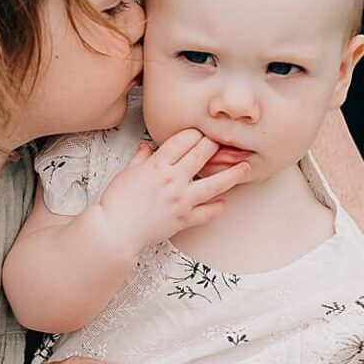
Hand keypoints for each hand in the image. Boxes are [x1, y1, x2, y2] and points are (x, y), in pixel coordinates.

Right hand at [101, 130, 251, 252]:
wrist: (116, 231)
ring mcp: (181, 200)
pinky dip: (216, 208)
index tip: (201, 132)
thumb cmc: (117, 203)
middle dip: (216, 145)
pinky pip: (206, 213)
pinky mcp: (184, 219)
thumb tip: (146, 148)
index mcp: (158, 164)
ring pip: (214, 183)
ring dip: (232, 175)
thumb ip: (141, 159)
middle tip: (227, 141)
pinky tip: (224, 203)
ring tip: (246, 168)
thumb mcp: (126, 174)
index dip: (195, 133)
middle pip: (202, 154)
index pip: (184, 140)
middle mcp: (174, 179)